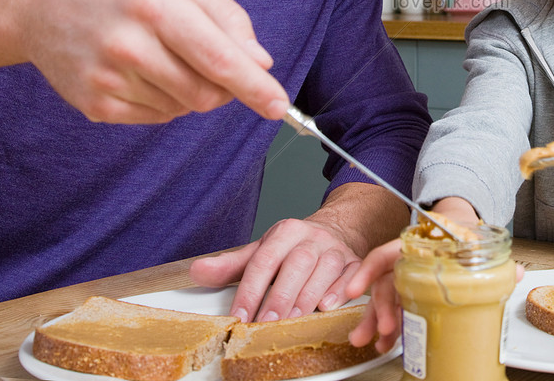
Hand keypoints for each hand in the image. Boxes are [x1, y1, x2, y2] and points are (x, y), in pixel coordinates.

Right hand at [20, 0, 288, 122]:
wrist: (42, 2)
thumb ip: (228, 18)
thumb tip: (259, 62)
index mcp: (157, 6)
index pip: (219, 59)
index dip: (254, 87)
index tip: (278, 106)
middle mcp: (130, 45)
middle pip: (205, 93)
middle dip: (222, 87)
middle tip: (210, 62)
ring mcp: (108, 79)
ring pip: (183, 108)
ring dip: (190, 90)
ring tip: (162, 55)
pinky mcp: (94, 105)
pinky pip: (155, 117)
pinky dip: (163, 100)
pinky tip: (141, 71)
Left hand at [189, 218, 362, 322]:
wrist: (336, 231)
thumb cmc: (295, 248)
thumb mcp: (262, 251)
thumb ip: (231, 265)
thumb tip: (198, 271)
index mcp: (285, 232)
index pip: (264, 261)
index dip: (251, 290)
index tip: (240, 316)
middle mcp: (312, 238)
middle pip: (296, 265)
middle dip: (280, 297)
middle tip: (266, 323)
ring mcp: (335, 250)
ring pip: (324, 271)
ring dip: (307, 299)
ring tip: (292, 321)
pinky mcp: (356, 262)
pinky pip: (352, 276)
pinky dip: (341, 292)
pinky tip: (327, 307)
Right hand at [345, 197, 489, 353]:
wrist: (462, 227)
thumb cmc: (463, 233)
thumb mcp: (476, 241)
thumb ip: (494, 259)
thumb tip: (517, 272)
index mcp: (418, 245)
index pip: (386, 254)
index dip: (369, 271)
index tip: (355, 289)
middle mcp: (407, 261)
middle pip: (385, 283)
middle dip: (377, 309)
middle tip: (381, 329)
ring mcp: (407, 277)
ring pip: (385, 298)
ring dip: (376, 320)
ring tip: (371, 341)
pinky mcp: (410, 291)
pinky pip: (396, 308)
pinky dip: (390, 325)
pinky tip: (387, 342)